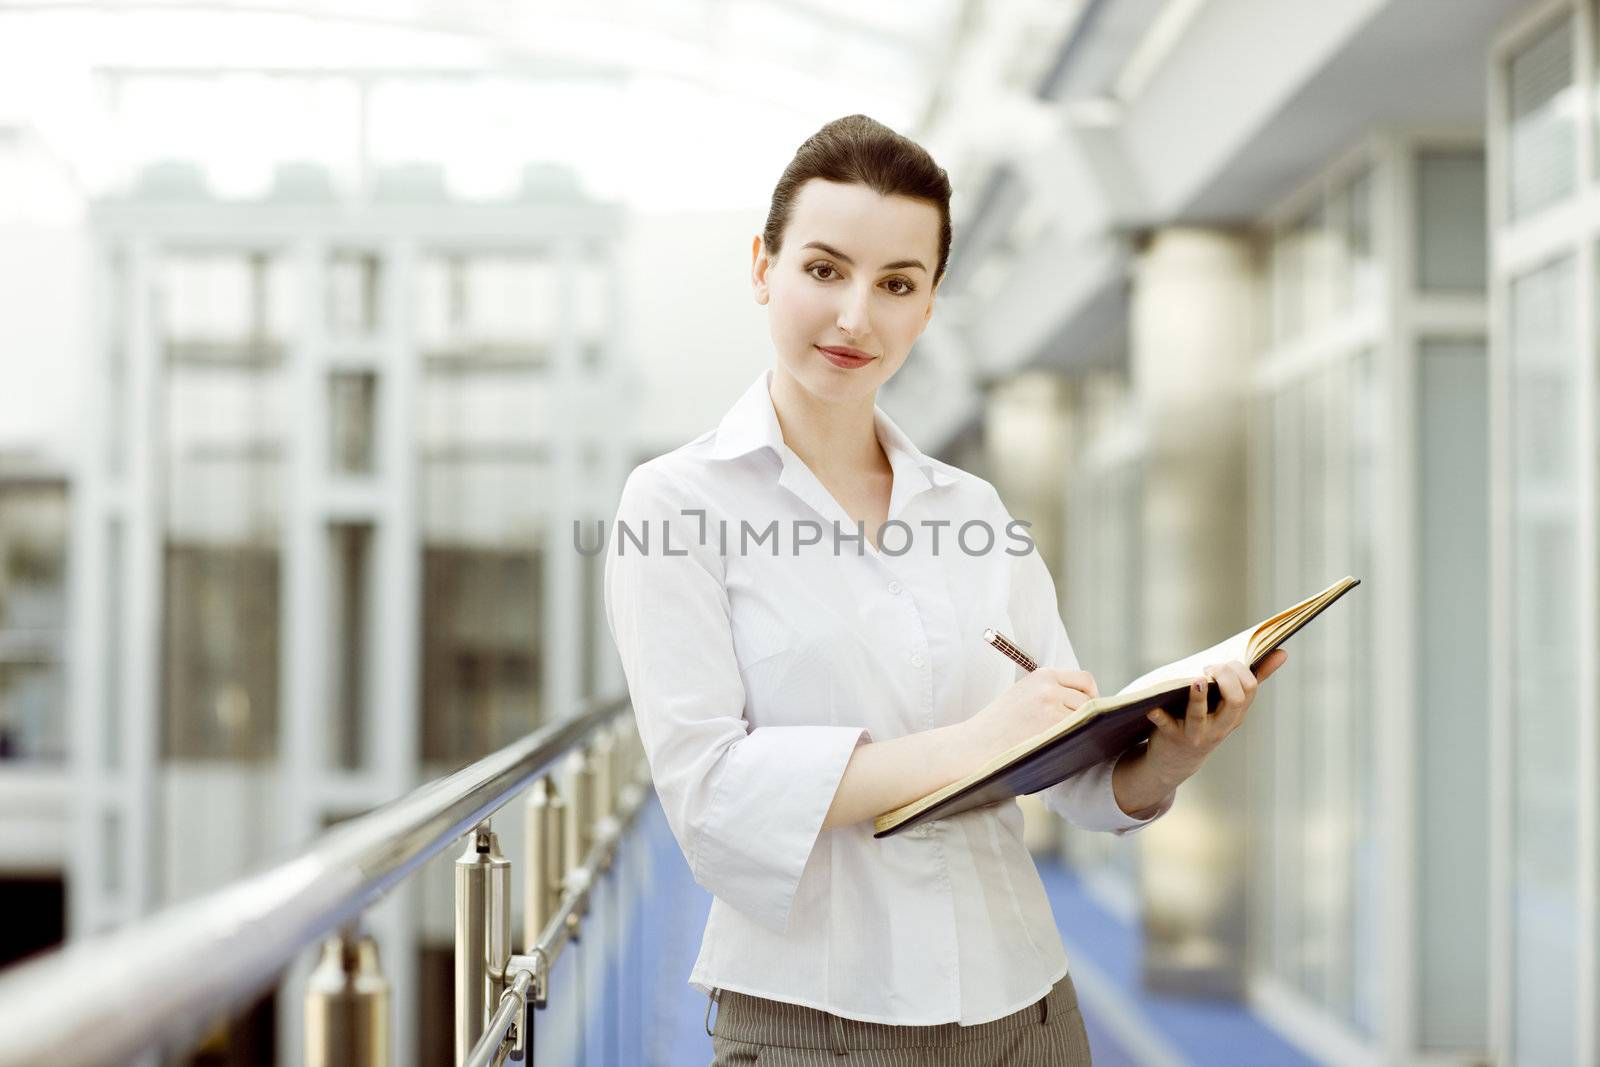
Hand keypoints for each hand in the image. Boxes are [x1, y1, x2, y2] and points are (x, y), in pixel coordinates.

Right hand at [965, 667, 1098, 757]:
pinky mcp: (1052, 730)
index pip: (1084, 679)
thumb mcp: (1022, 696)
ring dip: (1081, 730)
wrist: (974, 746)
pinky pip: (1079, 735)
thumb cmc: (997, 727)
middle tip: (1079, 731)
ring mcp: (1051, 709)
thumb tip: (1087, 704)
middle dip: (1087, 716)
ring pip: (1085, 719)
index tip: (1089, 709)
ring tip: (1066, 742)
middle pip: (1088, 700)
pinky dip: (1076, 743)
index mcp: (1041, 676)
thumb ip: (1050, 692)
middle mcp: (1048, 688)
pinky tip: (1065, 750)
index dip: (1091, 695)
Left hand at [1142, 649, 1287, 788]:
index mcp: (1235, 712)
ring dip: (1198, 697)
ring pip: (1200, 716)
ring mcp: (1197, 732)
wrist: (1177, 759)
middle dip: (1225, 678)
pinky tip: (1153, 707)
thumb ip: (1253, 678)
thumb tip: (1282, 652)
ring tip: (1197, 680)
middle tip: (1210, 668)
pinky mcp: (1172, 737)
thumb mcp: (1230, 705)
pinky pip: (1166, 726)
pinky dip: (1159, 716)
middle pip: (1234, 701)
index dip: (1239, 670)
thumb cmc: (1207, 720)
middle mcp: (1220, 725)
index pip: (1249, 688)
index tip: (1224, 662)